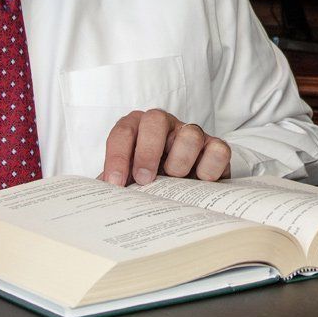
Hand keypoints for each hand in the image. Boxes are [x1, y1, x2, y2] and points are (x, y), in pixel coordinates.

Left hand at [101, 109, 230, 185]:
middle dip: (147, 151)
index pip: (123, 132)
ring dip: (180, 161)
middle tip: (144, 179)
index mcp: (137, 128)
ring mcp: (192, 134)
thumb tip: (98, 197)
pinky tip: (200, 182)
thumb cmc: (150, 181)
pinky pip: (218, 150)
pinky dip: (209, 168)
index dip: (117, 157)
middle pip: (155, 119)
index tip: (116, 184)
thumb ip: (115, 184)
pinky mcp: (216, 147)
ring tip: (175, 180)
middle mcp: (165, 126)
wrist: (184, 188)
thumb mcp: (129, 181)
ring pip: (190, 133)